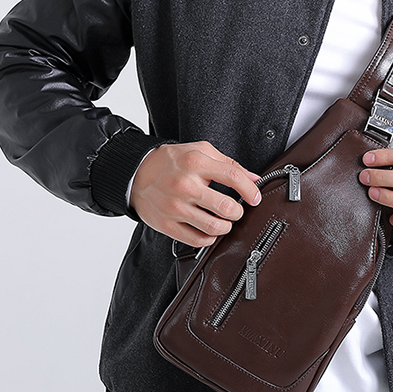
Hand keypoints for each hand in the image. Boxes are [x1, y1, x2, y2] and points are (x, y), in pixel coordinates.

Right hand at [129, 142, 261, 246]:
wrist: (137, 174)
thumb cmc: (171, 162)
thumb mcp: (200, 151)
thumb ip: (228, 163)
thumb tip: (253, 178)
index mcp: (195, 163)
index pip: (233, 176)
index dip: (250, 190)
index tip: (255, 197)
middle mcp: (185, 185)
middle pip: (226, 207)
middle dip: (238, 212)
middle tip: (236, 210)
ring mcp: (175, 207)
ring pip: (214, 227)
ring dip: (226, 226)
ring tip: (224, 221)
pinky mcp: (167, 224)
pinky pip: (197, 240)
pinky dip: (209, 237)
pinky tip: (209, 229)